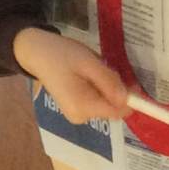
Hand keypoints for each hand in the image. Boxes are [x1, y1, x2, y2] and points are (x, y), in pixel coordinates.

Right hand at [12, 27, 132, 124]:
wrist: (35, 52)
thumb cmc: (61, 54)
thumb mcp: (88, 62)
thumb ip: (108, 81)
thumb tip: (128, 99)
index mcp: (83, 106)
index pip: (118, 111)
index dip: (130, 99)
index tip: (133, 81)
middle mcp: (80, 117)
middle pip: (113, 108)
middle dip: (115, 88)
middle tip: (103, 67)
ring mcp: (77, 115)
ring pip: (106, 103)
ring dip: (106, 86)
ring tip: (90, 68)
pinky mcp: (76, 109)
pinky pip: (97, 101)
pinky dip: (98, 88)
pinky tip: (85, 75)